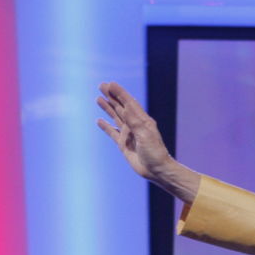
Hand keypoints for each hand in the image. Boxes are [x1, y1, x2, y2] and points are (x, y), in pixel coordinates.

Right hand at [96, 82, 199, 202]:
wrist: (156, 170)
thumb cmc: (155, 152)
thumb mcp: (145, 135)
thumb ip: (134, 122)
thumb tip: (125, 107)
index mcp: (142, 120)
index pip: (129, 103)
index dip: (119, 93)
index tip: (110, 84)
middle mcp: (135, 125)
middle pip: (120, 107)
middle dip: (111, 96)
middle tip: (101, 85)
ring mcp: (128, 134)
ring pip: (115, 117)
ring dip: (107, 108)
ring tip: (98, 98)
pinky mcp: (123, 144)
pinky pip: (112, 132)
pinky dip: (106, 126)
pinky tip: (99, 120)